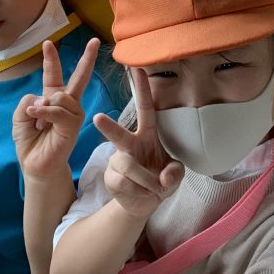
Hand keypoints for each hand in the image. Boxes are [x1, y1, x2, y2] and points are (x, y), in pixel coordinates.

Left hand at [13, 38, 98, 180]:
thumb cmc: (29, 141)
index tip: (48, 43)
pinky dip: (45, 112)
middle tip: (95, 41)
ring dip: (44, 107)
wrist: (35, 165)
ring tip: (38, 122)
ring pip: (61, 95)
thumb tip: (45, 98)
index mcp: (52, 98)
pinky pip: (59, 110)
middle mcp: (66, 103)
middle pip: (79, 77)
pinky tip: (38, 120)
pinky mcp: (74, 124)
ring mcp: (73, 113)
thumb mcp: (20, 116)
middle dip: (88, 58)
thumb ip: (28, 101)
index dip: (50, 59)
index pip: (53, 74)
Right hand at [93, 69, 183, 219]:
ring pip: (129, 167)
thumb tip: (162, 177)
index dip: (142, 90)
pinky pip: (124, 183)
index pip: (146, 110)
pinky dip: (139, 192)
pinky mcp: (110, 177)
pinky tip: (142, 194)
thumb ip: (175, 174)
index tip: (138, 69)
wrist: (145, 203)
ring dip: (147, 181)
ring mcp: (117, 161)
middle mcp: (129, 145)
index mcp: (147, 136)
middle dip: (108, 127)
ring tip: (155, 189)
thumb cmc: (161, 180)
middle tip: (98, 118)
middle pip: (118, 135)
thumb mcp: (175, 176)